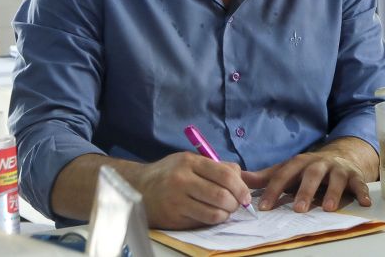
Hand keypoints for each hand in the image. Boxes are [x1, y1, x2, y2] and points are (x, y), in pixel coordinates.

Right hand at [134, 152, 252, 228]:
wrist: (138, 187)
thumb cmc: (170, 173)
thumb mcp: (191, 161)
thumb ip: (217, 167)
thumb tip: (243, 179)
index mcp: (190, 162)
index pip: (225, 174)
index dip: (241, 187)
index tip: (246, 196)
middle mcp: (182, 179)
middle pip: (221, 195)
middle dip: (235, 203)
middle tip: (236, 205)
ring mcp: (176, 200)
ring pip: (214, 212)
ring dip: (226, 214)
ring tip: (225, 210)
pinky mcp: (173, 217)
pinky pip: (202, 222)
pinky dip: (213, 220)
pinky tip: (211, 215)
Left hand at [242, 150, 371, 213]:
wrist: (341, 156)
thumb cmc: (310, 168)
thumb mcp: (289, 170)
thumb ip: (267, 177)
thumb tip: (241, 178)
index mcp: (299, 163)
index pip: (284, 175)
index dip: (274, 190)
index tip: (264, 206)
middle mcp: (319, 164)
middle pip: (311, 175)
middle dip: (304, 191)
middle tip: (298, 209)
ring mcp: (338, 169)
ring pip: (335, 179)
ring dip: (332, 193)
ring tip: (327, 208)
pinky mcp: (355, 176)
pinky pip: (360, 184)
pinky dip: (362, 192)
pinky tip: (365, 203)